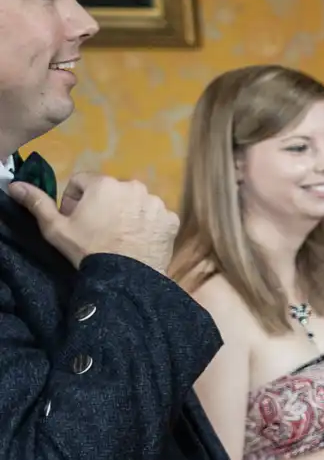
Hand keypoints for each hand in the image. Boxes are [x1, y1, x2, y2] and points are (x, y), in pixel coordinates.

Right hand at [7, 172, 177, 270]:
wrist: (126, 277)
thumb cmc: (88, 249)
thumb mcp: (56, 228)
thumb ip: (37, 203)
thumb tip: (15, 185)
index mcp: (104, 183)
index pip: (82, 182)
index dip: (74, 200)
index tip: (75, 220)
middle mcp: (134, 186)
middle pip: (111, 191)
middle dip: (102, 205)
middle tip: (97, 230)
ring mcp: (156, 203)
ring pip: (134, 202)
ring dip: (125, 213)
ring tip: (118, 236)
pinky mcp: (171, 219)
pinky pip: (154, 217)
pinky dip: (147, 225)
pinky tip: (137, 241)